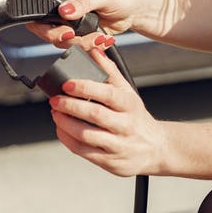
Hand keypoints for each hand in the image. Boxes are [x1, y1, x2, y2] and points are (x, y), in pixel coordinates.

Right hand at [29, 0, 179, 46]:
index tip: (41, 15)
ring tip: (98, 37)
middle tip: (72, 35)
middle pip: (41, 23)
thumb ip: (83, 3)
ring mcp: (69, 21)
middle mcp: (62, 4)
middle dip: (55, 34)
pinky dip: (88, 47)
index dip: (31, 0)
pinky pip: (73, 46)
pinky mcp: (78, 34)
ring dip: (77, 43)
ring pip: (57, 39)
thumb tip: (64, 11)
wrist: (136, 9)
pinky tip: (102, 40)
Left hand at [48, 48, 166, 177]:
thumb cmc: (136, 117)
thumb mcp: (128, 93)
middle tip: (55, 100)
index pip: (108, 94)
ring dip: (65, 124)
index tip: (67, 84)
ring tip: (55, 113)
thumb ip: (110, 72)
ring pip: (86, 135)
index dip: (86, 88)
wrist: (155, 148)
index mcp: (130, 105)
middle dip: (70, 106)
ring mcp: (118, 146)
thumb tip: (94, 51)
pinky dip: (68, 139)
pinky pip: (83, 151)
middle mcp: (126, 126)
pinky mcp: (110, 162)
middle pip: (95, 115)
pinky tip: (61, 129)